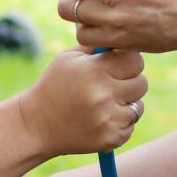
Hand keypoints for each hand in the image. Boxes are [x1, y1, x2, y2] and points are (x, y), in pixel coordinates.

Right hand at [17, 48, 147, 156]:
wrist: (34, 126)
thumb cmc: (54, 86)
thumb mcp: (69, 58)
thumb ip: (98, 46)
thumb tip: (123, 37)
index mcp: (95, 71)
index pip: (135, 61)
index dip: (129, 63)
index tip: (119, 67)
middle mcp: (103, 95)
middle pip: (141, 84)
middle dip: (130, 83)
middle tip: (112, 87)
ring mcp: (107, 119)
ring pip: (137, 107)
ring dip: (126, 105)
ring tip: (104, 105)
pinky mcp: (110, 139)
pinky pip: (129, 127)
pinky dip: (119, 124)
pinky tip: (100, 120)